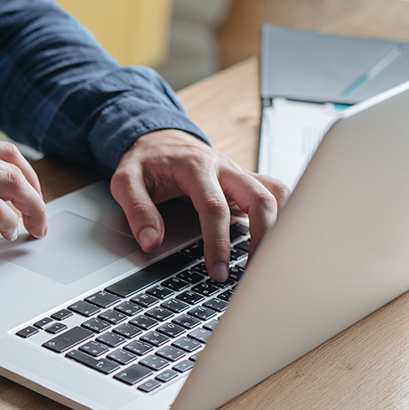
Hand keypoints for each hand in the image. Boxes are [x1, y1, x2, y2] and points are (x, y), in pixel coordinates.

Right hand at [0, 132, 47, 264]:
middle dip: (35, 196)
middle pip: (13, 168)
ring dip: (32, 209)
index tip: (32, 195)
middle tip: (39, 219)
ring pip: (10, 185)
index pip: (4, 151)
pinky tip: (6, 233)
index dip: (28, 175)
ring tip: (31, 228)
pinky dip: (9, 222)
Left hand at [111, 130, 289, 282]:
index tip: (218, 270)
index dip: (218, 242)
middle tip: (250, 271)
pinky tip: (276, 237)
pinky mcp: (246, 180)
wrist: (159, 138)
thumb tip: (151, 242)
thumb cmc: (144, 161)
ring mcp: (239, 173)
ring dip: (278, 226)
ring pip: (275, 194)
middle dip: (260, 238)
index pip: (215, 208)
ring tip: (267, 259)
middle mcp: (224, 168)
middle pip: (259, 199)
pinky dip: (283, 212)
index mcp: (195, 167)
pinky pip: (276, 191)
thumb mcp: (125, 181)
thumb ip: (137, 210)